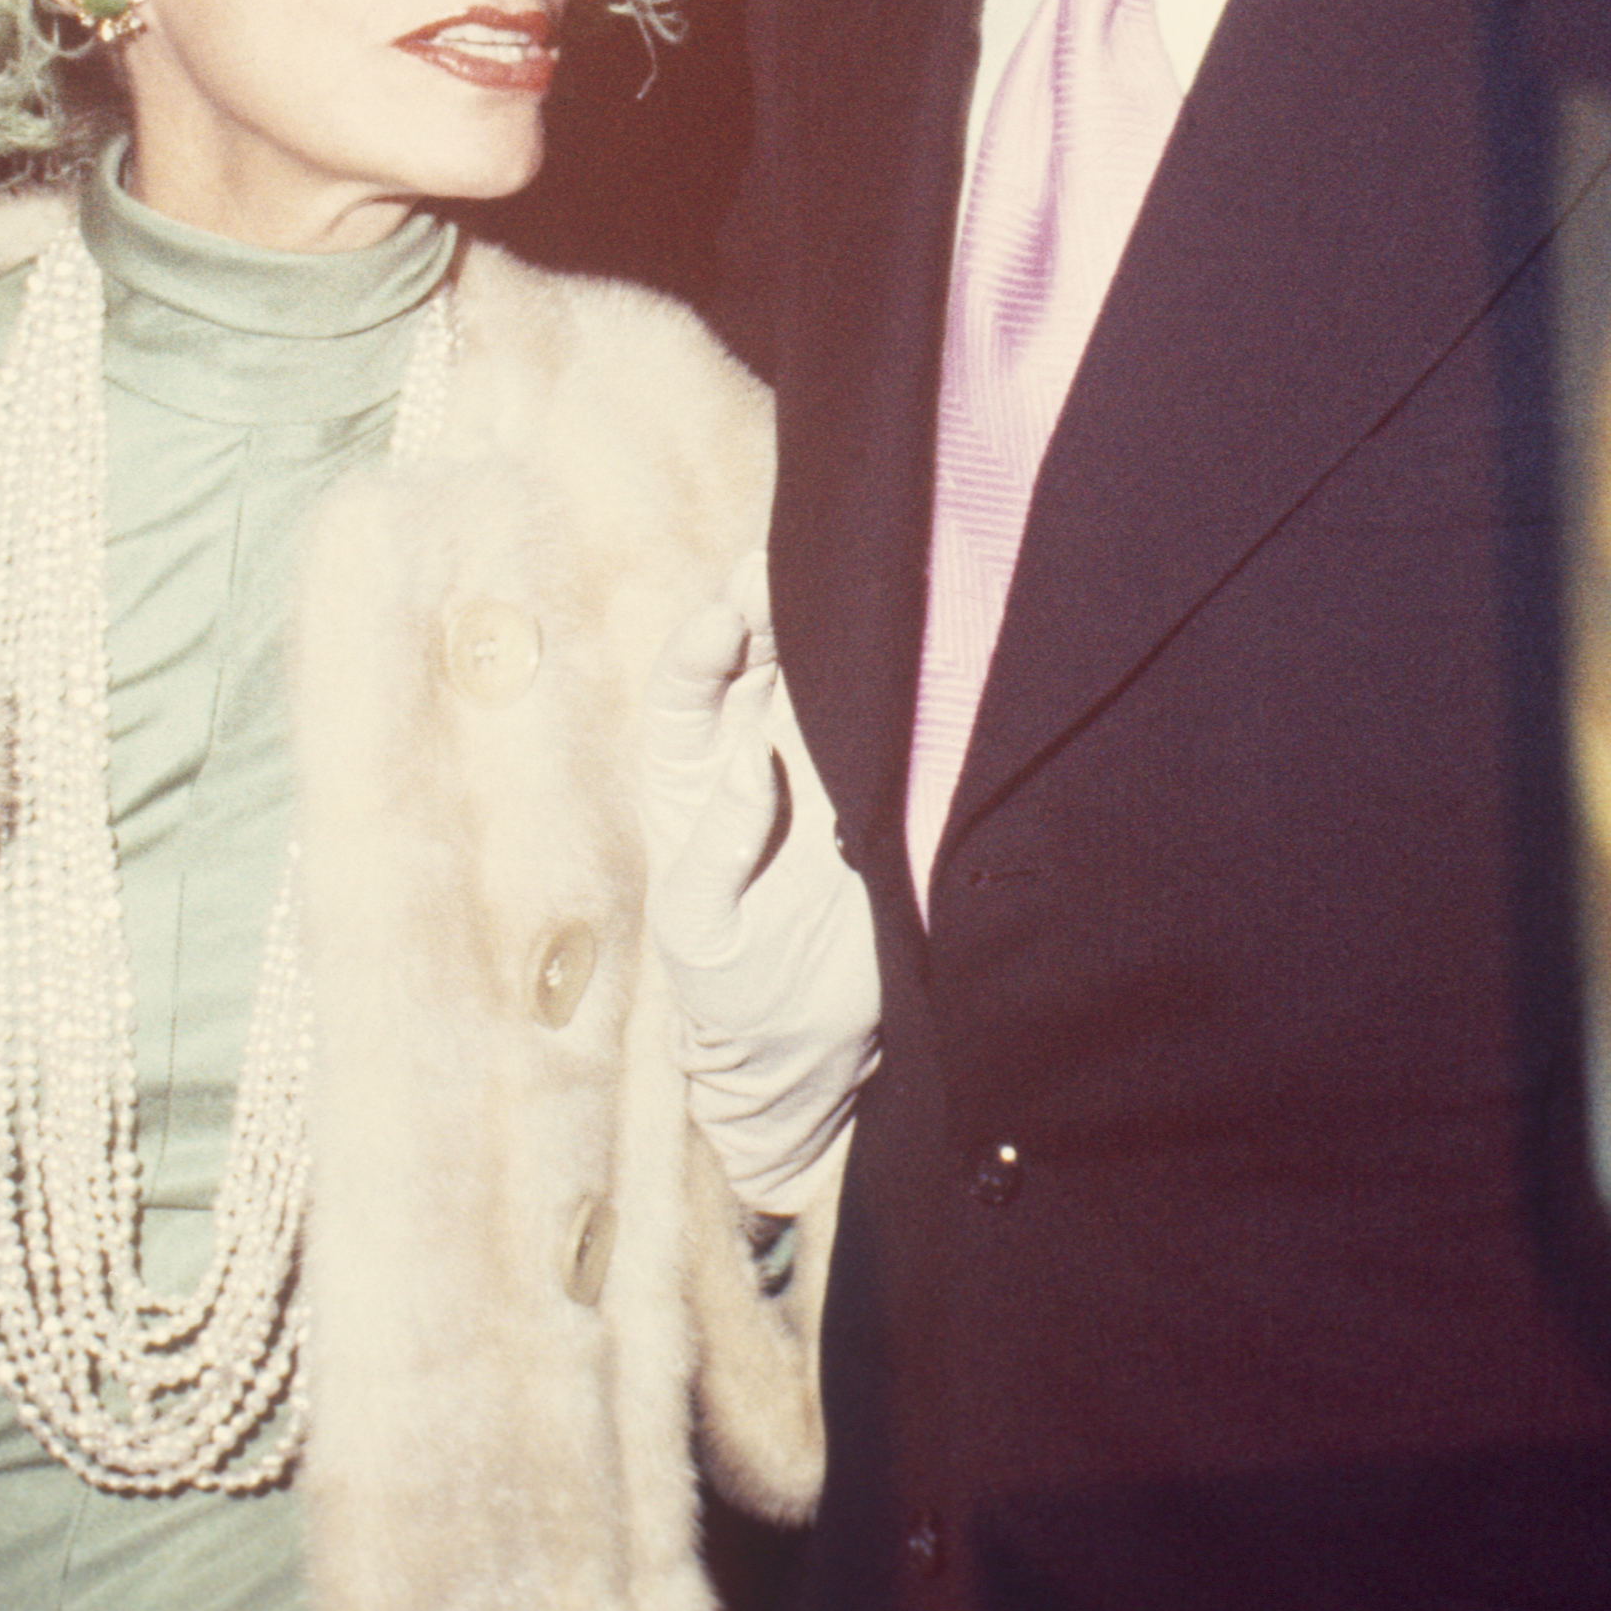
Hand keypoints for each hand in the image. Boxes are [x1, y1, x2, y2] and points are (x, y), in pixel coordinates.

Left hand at [640, 561, 877, 1210]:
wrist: (803, 1046)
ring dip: (842, 629)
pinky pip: (894, 728)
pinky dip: (905, 687)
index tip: (730, 614)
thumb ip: (719, 846)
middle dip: (776, 604)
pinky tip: (922, 643)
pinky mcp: (882, 791)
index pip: (687, 682)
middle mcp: (753, 744)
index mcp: (688, 768)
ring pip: (829, 674)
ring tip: (864, 580)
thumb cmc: (727, 983)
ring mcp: (823, 762)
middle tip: (796, 565)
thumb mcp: (701, 925)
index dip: (706, 641)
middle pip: (762, 653)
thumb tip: (752, 762)